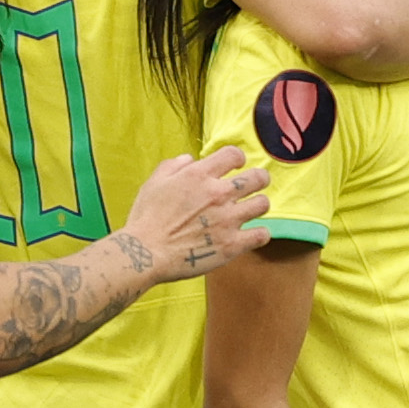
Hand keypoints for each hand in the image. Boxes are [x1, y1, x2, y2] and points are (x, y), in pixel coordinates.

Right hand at [123, 146, 270, 282]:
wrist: (146, 253)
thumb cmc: (146, 218)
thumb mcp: (153, 183)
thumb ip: (173, 166)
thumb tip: (190, 159)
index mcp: (199, 175)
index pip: (233, 154)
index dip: (237, 158)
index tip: (235, 166)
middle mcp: (218, 194)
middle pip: (257, 178)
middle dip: (258, 179)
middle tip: (253, 186)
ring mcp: (228, 219)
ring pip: (263, 204)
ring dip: (257, 205)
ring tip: (250, 210)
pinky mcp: (232, 244)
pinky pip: (262, 235)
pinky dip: (259, 234)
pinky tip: (251, 235)